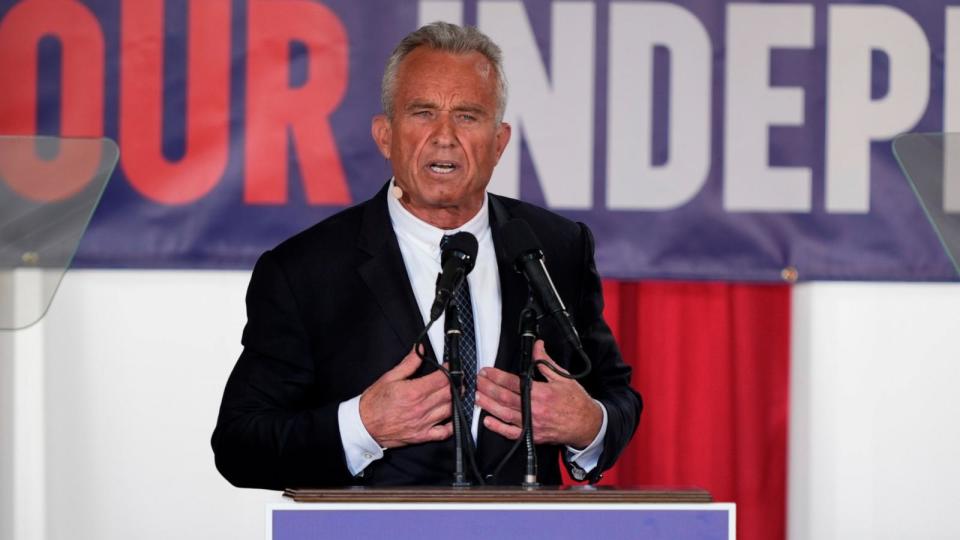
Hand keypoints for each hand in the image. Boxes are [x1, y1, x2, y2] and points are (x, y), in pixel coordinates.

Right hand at [359, 348, 452, 447]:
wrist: (363, 426)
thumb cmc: (374, 403)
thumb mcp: (389, 377)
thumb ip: (408, 364)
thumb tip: (419, 350)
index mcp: (413, 391)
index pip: (442, 379)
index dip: (451, 370)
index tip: (451, 366)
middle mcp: (421, 408)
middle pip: (449, 393)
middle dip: (457, 384)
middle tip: (458, 379)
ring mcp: (423, 423)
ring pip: (450, 410)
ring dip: (458, 401)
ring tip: (458, 393)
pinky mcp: (422, 436)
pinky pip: (444, 433)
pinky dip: (452, 425)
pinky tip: (453, 416)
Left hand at [476, 340, 601, 448]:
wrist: (586, 425)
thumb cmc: (576, 402)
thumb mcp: (562, 377)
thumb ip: (545, 362)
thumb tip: (537, 346)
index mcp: (541, 393)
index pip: (513, 382)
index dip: (496, 376)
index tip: (487, 371)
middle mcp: (534, 409)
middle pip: (505, 398)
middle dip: (488, 388)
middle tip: (478, 381)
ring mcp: (532, 424)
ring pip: (504, 414)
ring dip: (488, 405)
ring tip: (477, 396)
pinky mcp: (532, 436)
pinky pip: (512, 433)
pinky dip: (498, 428)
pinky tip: (488, 421)